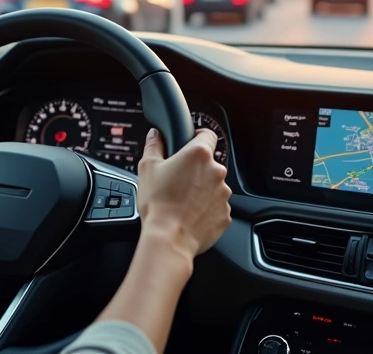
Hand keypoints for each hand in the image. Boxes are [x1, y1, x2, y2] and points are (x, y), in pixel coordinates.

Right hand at [136, 127, 231, 260]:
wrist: (169, 238)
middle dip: (195, 170)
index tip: (191, 142)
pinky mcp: (225, 213)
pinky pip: (216, 206)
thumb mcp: (147, 168)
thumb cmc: (158, 204)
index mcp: (198, 155)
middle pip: (208, 163)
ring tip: (181, 201)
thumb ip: (153, 146)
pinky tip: (189, 214)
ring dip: (201, 190)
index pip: (207, 134)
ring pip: (213, 185)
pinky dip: (205, 208)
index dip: (198, 137)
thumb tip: (156, 135)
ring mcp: (223, 194)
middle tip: (177, 180)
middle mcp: (216, 172)